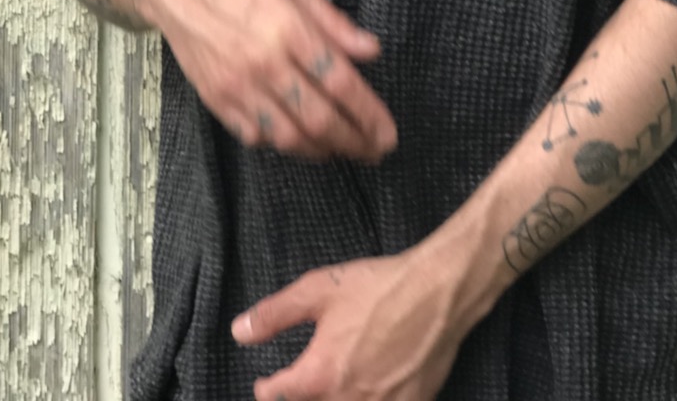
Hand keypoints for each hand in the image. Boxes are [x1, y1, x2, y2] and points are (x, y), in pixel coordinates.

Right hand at [142, 0, 396, 161]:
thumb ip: (333, 22)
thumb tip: (371, 50)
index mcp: (290, 29)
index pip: (341, 83)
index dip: (369, 114)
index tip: (387, 133)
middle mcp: (266, 63)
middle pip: (319, 118)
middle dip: (353, 142)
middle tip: (374, 152)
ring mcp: (239, 86)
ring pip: (288, 136)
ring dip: (320, 150)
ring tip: (340, 150)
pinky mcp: (217, 99)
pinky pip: (255, 135)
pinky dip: (280, 144)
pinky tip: (296, 139)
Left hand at [232, 252, 464, 400]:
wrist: (438, 291)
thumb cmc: (379, 287)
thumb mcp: (320, 289)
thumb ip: (275, 314)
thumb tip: (239, 331)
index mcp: (321, 374)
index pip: (278, 396)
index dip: (266, 391)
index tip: (263, 385)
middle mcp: (348, 399)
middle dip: (300, 400)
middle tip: (300, 388)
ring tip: (333, 387)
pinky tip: (369, 391)